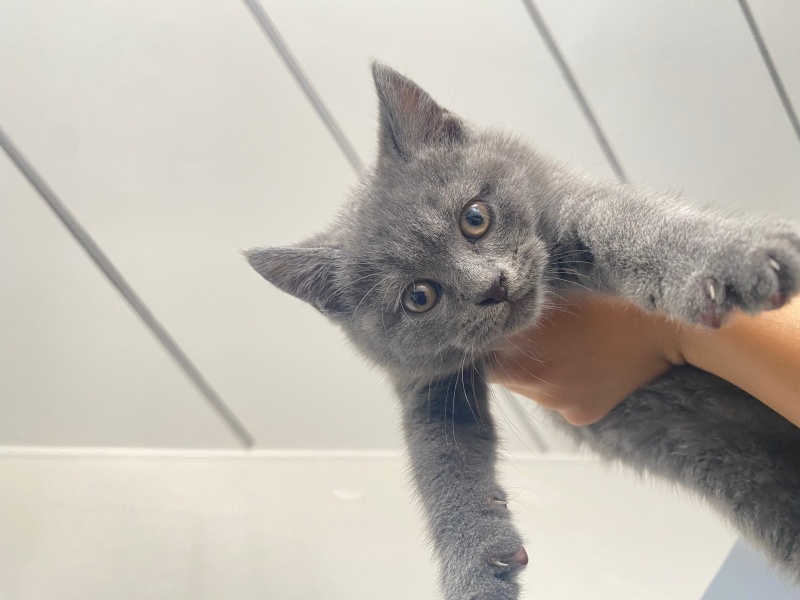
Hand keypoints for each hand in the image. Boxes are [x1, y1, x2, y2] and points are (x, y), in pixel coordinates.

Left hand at [488, 295, 684, 424]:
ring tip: (565, 355)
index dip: (491, 348)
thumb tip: (495, 327)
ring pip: (532, 392)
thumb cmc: (606, 309)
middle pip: (507, 378)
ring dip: (538, 377)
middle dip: (512, 362)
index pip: (487, 359)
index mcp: (526, 351)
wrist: (658, 333)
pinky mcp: (580, 416)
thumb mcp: (556, 306)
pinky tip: (583, 372)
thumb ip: (521, 323)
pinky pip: (558, 404)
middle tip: (533, 344)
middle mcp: (537, 383)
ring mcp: (559, 403)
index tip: (497, 339)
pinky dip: (564, 391)